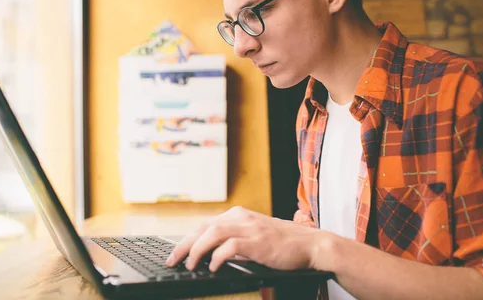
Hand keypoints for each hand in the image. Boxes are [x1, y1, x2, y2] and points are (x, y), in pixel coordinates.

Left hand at [165, 206, 333, 271]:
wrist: (310, 244)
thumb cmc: (283, 244)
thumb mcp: (254, 238)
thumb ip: (234, 242)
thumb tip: (211, 255)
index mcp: (238, 215)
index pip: (205, 225)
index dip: (187, 239)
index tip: (176, 253)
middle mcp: (241, 218)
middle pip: (203, 227)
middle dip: (184, 244)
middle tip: (172, 260)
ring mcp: (249, 228)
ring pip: (212, 233)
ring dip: (197, 250)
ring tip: (190, 265)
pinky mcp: (257, 241)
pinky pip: (230, 246)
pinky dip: (217, 257)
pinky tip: (212, 267)